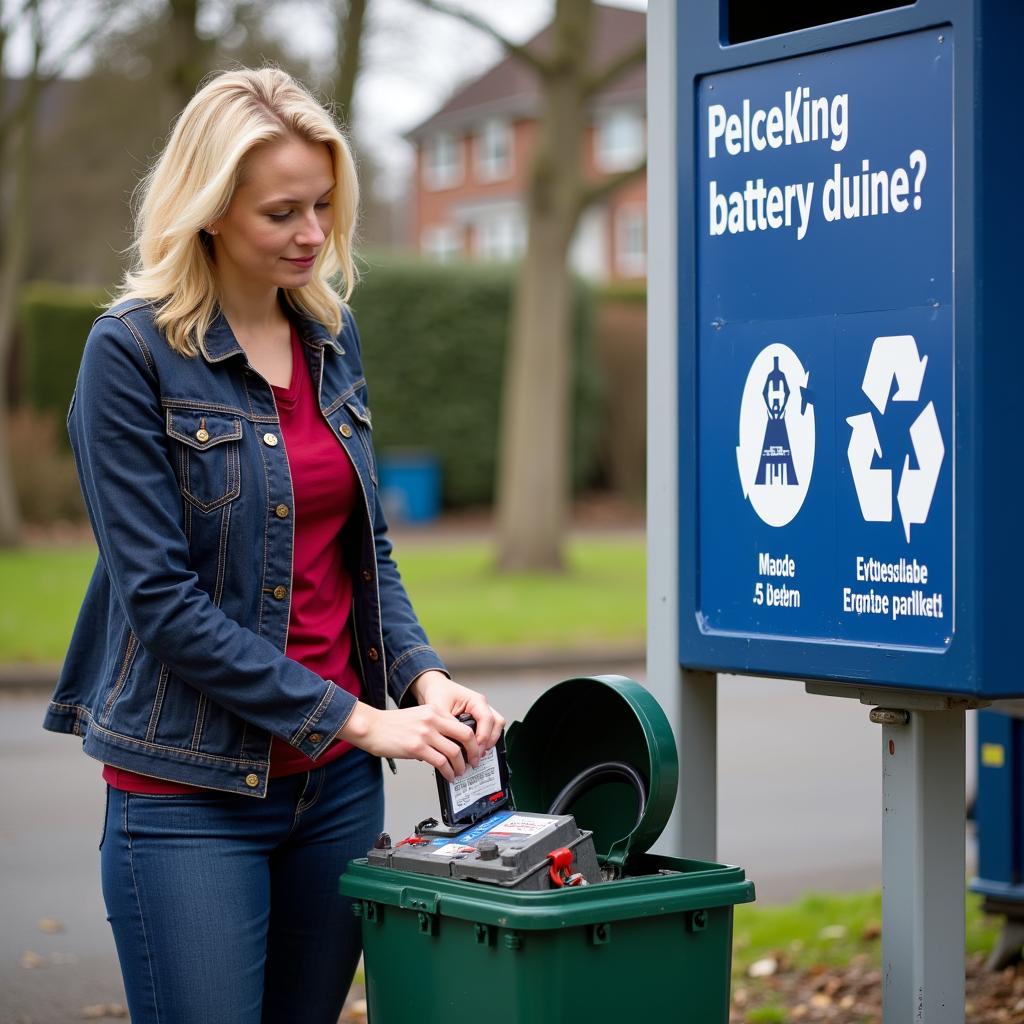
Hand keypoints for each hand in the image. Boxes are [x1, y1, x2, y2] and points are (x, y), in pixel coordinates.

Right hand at [337, 700, 476, 781]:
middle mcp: (433, 719)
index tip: (474, 750)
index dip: (473, 740)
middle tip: (474, 762)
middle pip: (466, 736)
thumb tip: (450, 743)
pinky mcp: (417, 747)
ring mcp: (425, 733)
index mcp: (435, 710)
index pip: (463, 724)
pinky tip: (448, 776)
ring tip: (460, 772)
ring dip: (461, 766)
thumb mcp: (418, 716)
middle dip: (473, 752)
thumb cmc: (391, 724)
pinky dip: (448, 772)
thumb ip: (435, 725)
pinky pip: (441, 762)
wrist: (371, 726)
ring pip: (455, 752)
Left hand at [408, 670, 505, 764]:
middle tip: (477, 755)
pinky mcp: (479, 719)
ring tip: (477, 754)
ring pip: (496, 728)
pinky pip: (490, 730)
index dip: (483, 737)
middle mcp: (482, 705)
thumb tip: (450, 744)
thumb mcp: (439, 709)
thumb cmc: (439, 693)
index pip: (487, 719)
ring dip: (490, 742)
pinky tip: (475, 749)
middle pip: (497, 724)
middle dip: (489, 742)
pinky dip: (485, 741)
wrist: (435, 688)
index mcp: (475, 700)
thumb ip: (446, 725)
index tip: (475, 750)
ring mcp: (482, 712)